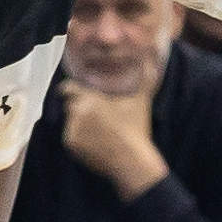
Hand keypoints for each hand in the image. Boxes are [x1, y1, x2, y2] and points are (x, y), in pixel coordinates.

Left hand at [57, 75, 168, 196]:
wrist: (131, 161)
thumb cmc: (137, 129)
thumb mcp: (141, 101)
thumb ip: (146, 78)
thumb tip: (152, 60)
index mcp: (91, 99)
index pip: (68, 88)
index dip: (70, 89)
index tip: (72, 90)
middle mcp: (78, 113)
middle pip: (71, 105)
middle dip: (80, 107)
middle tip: (96, 115)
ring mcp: (72, 130)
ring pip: (71, 121)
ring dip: (80, 122)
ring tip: (101, 131)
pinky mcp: (71, 144)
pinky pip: (70, 136)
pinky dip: (79, 138)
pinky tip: (97, 141)